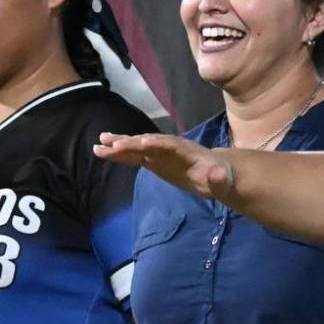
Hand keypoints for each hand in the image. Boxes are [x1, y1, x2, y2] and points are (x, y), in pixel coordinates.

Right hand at [94, 132, 235, 201]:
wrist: (216, 172)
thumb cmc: (221, 178)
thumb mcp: (223, 181)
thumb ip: (219, 179)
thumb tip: (217, 175)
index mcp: (187, 151)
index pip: (171, 145)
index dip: (158, 144)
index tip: (143, 143)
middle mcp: (170, 147)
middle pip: (149, 142)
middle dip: (132, 143)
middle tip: (113, 143)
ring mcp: (160, 152)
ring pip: (137, 146)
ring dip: (119, 145)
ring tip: (99, 144)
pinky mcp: (152, 159)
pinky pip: (133, 155)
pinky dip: (119, 153)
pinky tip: (102, 150)